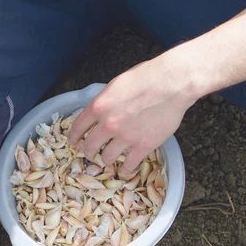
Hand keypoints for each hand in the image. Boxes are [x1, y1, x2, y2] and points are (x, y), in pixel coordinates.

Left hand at [67, 55, 196, 171]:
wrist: (172, 82)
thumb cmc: (146, 77)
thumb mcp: (115, 85)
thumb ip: (104, 102)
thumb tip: (98, 112)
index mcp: (98, 107)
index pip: (77, 127)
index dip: (73, 138)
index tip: (73, 142)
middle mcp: (108, 124)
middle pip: (90, 146)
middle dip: (88, 152)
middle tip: (91, 154)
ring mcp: (126, 137)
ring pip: (107, 157)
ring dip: (106, 160)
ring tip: (109, 159)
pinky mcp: (144, 145)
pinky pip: (129, 164)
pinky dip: (126, 168)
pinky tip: (125, 168)